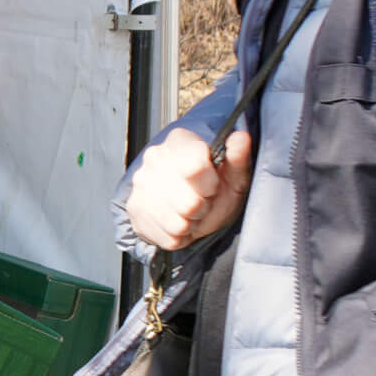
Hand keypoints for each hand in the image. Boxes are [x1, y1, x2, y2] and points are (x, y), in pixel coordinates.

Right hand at [123, 127, 253, 251]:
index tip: (212, 185)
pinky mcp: (134, 209)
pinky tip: (178, 221)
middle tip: (202, 201)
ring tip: (190, 213)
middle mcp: (155, 158)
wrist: (191, 207)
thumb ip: (238, 158)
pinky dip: (177, 236)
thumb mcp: (233, 175)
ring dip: (190, 224)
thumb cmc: (214, 189)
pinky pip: (166, 237)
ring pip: (176, 223)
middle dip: (201, 208)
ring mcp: (141, 184)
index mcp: (179, 141)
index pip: (194, 167)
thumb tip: (241, 138)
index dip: (209, 184)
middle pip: (188, 203)